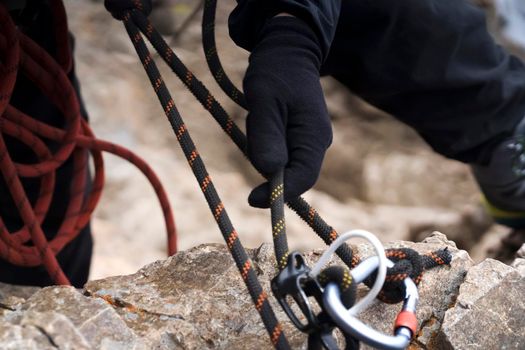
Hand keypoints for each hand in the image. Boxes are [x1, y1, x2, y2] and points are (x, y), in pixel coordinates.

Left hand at [244, 16, 331, 207]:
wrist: (285, 51)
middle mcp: (316, 143)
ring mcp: (307, 140)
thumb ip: (267, 136)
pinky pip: (277, 151)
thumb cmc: (275, 72)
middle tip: (255, 124)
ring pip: (280, 163)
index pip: (302, 179)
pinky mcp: (296, 137)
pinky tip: (262, 116)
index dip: (279, 193)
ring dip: (262, 147)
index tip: (252, 199)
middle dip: (266, 161)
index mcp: (314, 137)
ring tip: (259, 114)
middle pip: (290, 174)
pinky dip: (264, 141)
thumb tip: (270, 172)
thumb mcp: (265, 101)